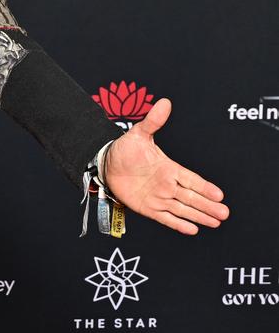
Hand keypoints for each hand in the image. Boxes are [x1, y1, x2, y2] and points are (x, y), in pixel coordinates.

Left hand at [102, 98, 229, 234]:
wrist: (108, 164)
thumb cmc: (126, 149)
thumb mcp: (139, 133)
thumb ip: (153, 121)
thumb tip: (165, 103)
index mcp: (168, 168)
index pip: (191, 179)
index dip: (204, 187)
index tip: (218, 194)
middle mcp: (167, 185)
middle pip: (191, 197)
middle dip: (208, 206)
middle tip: (224, 213)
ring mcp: (158, 197)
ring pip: (182, 209)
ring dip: (199, 216)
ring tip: (216, 222)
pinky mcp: (148, 208)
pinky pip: (165, 217)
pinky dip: (178, 224)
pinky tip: (193, 229)